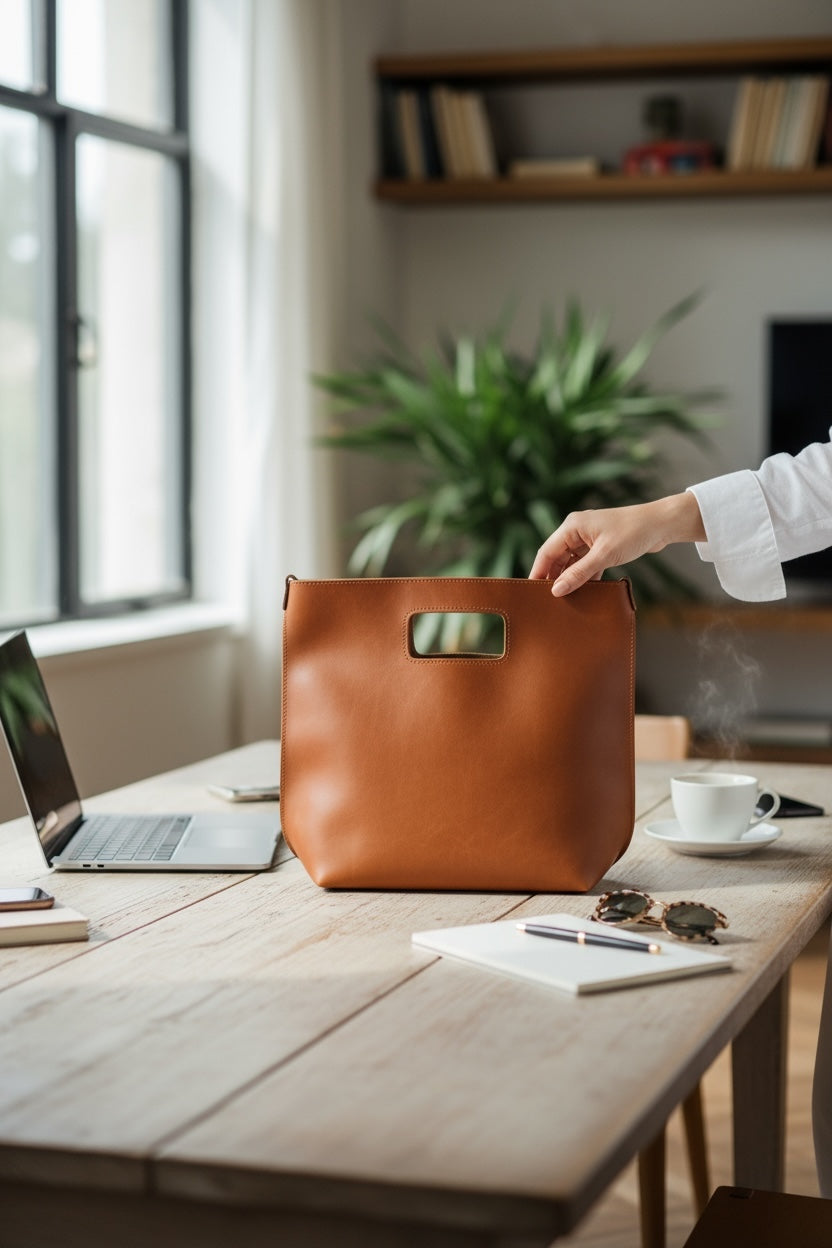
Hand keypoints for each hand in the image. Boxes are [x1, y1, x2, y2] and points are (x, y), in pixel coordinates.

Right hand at [528, 494, 704, 595]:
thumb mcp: (604, 555)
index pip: (547, 552)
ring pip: (571, 562)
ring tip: (566, 599)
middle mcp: (577, 530)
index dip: (538, 572)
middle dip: (553, 577)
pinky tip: (585, 591)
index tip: (532, 592)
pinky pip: (585, 563)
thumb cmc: (633, 532)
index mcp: (572, 526)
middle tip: (549, 600)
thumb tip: (556, 590)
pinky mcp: (601, 546)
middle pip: (557, 557)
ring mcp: (589, 538)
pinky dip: (584, 576)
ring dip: (570, 578)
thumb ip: (579, 574)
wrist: (662, 524)